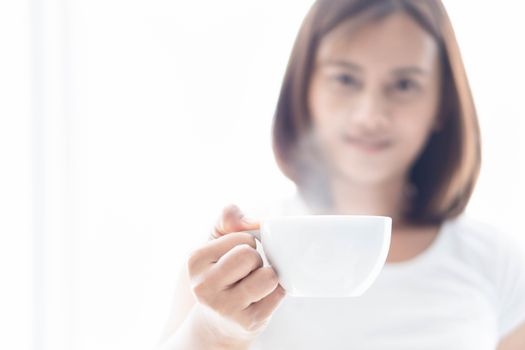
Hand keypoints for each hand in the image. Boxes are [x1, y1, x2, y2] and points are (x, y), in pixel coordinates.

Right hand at [187, 204, 285, 341]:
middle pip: (249, 256)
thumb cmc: (221, 272)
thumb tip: (253, 220)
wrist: (218, 320)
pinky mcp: (247, 322)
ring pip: (267, 277)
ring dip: (268, 276)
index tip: (236, 255)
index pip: (241, 238)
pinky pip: (278, 294)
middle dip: (256, 259)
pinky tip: (260, 298)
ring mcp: (225, 307)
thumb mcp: (217, 242)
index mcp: (195, 260)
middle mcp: (204, 286)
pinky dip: (276, 292)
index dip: (247, 243)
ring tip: (254, 283)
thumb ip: (228, 219)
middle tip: (248, 270)